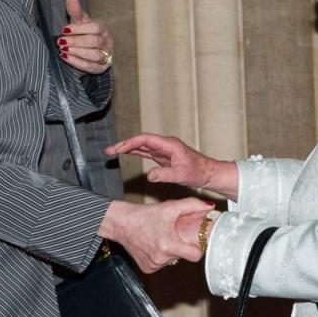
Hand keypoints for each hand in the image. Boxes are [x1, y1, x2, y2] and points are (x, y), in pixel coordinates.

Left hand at [58, 0, 113, 73]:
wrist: (90, 49)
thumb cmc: (85, 32)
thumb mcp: (80, 21)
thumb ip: (75, 10)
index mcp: (103, 28)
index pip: (95, 28)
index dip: (80, 29)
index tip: (65, 29)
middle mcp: (108, 41)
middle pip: (94, 42)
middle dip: (76, 42)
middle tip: (61, 41)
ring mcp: (106, 55)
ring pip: (94, 55)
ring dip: (78, 52)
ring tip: (64, 50)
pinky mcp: (101, 67)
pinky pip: (91, 66)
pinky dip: (78, 62)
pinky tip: (66, 57)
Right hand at [99, 197, 213, 273]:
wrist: (120, 223)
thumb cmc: (145, 215)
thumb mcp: (169, 207)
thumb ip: (192, 205)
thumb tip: (210, 207)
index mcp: (168, 245)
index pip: (195, 256)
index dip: (198, 249)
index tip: (196, 242)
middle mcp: (160, 258)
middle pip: (184, 257)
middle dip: (183, 247)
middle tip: (175, 235)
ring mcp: (153, 265)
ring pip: (172, 261)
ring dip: (171, 252)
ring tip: (162, 238)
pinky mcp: (147, 268)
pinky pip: (161, 264)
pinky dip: (161, 256)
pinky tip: (154, 245)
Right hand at [106, 133, 239, 199]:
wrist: (208, 173)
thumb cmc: (198, 172)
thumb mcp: (181, 175)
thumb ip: (164, 175)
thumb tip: (149, 175)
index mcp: (170, 145)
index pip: (146, 140)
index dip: (130, 143)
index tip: (119, 149)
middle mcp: (165, 145)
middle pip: (140, 141)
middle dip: (124, 144)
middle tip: (109, 150)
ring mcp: (164, 150)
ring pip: (142, 146)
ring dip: (127, 148)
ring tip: (112, 151)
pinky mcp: (163, 157)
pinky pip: (146, 152)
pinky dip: (134, 152)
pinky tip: (125, 153)